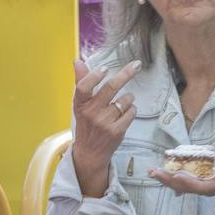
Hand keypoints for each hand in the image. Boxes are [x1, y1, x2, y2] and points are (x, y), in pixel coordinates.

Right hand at [70, 59, 140, 196]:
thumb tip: (77, 61)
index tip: (105, 68)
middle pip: (110, 88)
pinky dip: (132, 110)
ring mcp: (104, 123)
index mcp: (80, 104)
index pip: (83, 87)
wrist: (90, 153)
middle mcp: (91, 113)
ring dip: (129, 98)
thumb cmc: (86, 124)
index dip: (94, 76)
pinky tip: (125, 113)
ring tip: (123, 103)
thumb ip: (81, 82)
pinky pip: (131, 112)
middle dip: (126, 74)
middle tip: (136, 65)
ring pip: (126, 100)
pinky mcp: (117, 131)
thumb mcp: (80, 104)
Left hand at [149, 130, 214, 207]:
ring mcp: (201, 187)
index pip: (202, 188)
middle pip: (186, 188)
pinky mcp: (196, 183)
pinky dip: (169, 178)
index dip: (189, 183)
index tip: (177, 175)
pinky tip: (156, 173)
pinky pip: (181, 183)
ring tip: (151, 171)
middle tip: (155, 172)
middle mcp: (207, 189)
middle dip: (170, 181)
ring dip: (166, 180)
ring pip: (181, 187)